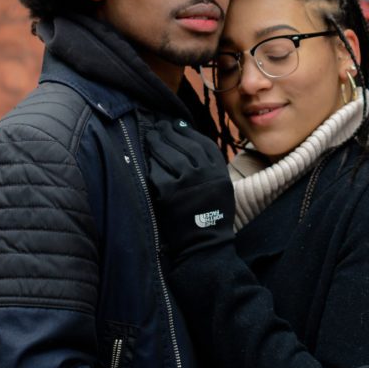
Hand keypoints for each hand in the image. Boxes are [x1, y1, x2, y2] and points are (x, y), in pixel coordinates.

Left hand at [144, 119, 234, 261]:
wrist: (204, 242)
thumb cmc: (212, 215)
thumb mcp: (221, 186)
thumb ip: (209, 167)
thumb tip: (189, 142)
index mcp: (219, 171)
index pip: (202, 143)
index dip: (188, 131)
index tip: (177, 125)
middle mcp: (205, 173)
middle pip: (184, 144)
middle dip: (169, 132)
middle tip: (159, 127)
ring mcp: (186, 182)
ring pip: (169, 153)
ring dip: (157, 142)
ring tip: (151, 137)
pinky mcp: (169, 193)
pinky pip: (157, 171)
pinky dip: (152, 163)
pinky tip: (148, 158)